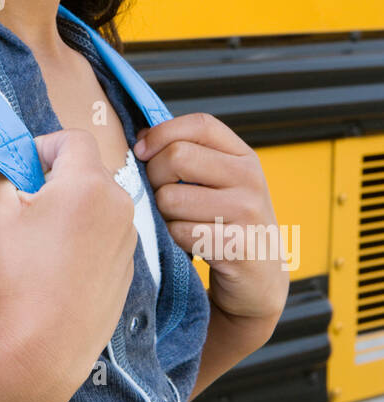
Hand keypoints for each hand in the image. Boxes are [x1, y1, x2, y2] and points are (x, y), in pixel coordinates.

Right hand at [0, 129, 136, 401]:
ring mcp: (128, 238)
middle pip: (89, 170)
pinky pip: (107, 235)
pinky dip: (86, 237)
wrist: (45, 346)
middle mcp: (119, 204)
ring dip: (74, 207)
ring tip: (42, 240)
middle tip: (26, 204)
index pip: (72, 138)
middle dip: (58, 177)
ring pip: (100, 203)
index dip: (43, 146)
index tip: (22, 168)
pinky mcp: (129, 268)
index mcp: (88, 183)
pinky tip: (60, 266)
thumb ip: (6, 177)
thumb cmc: (18, 277)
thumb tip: (14, 169)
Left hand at [133, 112, 289, 325]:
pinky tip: (188, 243)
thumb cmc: (226, 224)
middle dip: (155, 176)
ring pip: (172, 197)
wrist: (259, 277)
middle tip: (160, 195)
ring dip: (162, 213)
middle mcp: (250, 178)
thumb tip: (141, 137)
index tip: (141, 150)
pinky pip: (180, 232)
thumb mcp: (218, 183)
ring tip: (177, 221)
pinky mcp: (237, 245)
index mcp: (243, 156)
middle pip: (178, 156)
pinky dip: (173, 238)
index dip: (163, 132)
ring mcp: (247, 211)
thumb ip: (188, 155)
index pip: (200, 124)